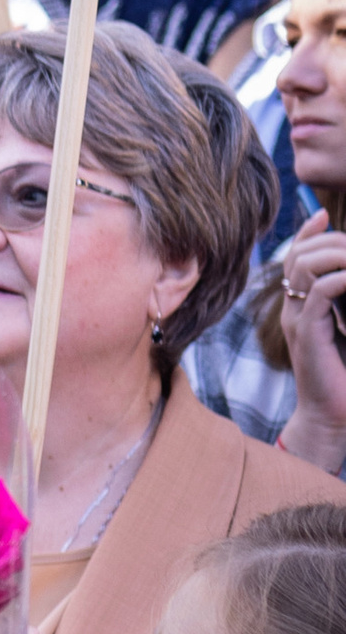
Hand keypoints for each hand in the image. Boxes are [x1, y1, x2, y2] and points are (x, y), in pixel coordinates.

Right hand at [280, 226, 345, 468]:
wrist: (333, 419)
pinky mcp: (308, 334)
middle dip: (330, 241)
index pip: (295, 257)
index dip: (307, 232)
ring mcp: (297, 320)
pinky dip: (342, 279)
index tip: (324, 215)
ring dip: (336, 254)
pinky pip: (319, 292)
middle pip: (298, 255)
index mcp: (300, 307)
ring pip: (304, 267)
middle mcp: (293, 310)